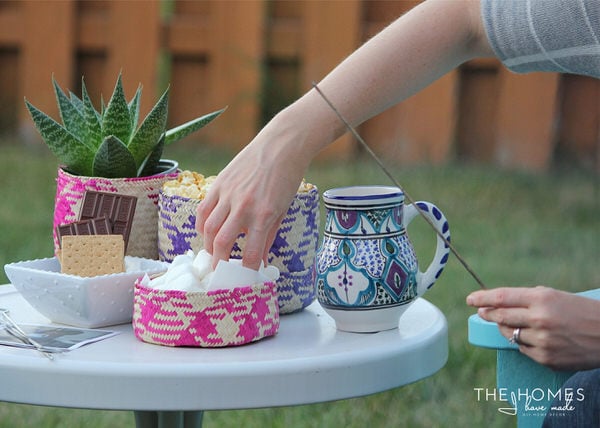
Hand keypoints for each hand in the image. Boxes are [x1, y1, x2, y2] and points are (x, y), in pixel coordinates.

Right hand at [195, 115, 311, 269]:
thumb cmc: (287, 178)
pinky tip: (206, 233)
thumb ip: (268, 236)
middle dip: (219, 263)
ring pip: (208, 228)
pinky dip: (202, 225)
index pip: (250, 253)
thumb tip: (260, 260)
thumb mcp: (282, 210)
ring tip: (213, 254)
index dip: (246, 270)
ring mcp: (228, 194)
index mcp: (264, 215)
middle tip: (220, 272)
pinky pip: (203, 210)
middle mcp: (244, 206)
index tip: (244, 278)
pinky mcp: (219, 183)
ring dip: (208, 246)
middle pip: (223, 244)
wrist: (281, 145)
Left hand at [467, 286, 599, 370]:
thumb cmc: (580, 311)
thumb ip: (526, 299)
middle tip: (482, 312)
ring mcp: (542, 341)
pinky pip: (523, 350)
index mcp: (541, 299)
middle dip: (488, 314)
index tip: (470, 299)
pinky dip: (524, 343)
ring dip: (506, 329)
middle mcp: (539, 319)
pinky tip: (534, 338)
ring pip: (509, 335)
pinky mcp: (546, 359)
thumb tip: (497, 304)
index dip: (482, 298)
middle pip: (500, 317)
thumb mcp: (554, 296)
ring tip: (515, 324)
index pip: (502, 298)